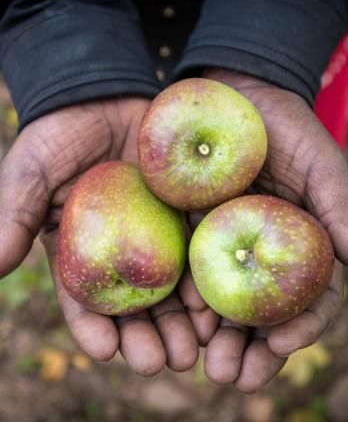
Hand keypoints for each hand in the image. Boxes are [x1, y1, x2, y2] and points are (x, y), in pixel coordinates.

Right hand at [0, 98, 197, 374]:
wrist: (105, 96)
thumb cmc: (61, 134)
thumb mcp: (32, 171)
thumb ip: (14, 214)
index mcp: (83, 252)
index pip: (86, 302)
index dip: (94, 329)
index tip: (106, 351)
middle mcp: (123, 252)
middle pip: (136, 306)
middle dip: (148, 337)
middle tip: (162, 362)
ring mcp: (158, 235)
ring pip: (172, 289)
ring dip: (183, 321)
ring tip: (194, 347)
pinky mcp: (187, 214)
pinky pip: (199, 250)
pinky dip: (207, 278)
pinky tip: (216, 302)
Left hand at [180, 68, 347, 392]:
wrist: (236, 97)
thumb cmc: (286, 127)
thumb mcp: (318, 164)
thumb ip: (340, 211)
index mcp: (302, 244)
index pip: (310, 298)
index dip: (302, 325)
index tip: (282, 343)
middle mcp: (265, 253)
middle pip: (264, 312)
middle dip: (253, 349)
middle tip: (235, 376)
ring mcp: (227, 245)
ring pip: (227, 303)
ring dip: (219, 337)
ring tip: (207, 363)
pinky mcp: (194, 231)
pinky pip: (192, 271)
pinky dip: (189, 298)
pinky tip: (183, 317)